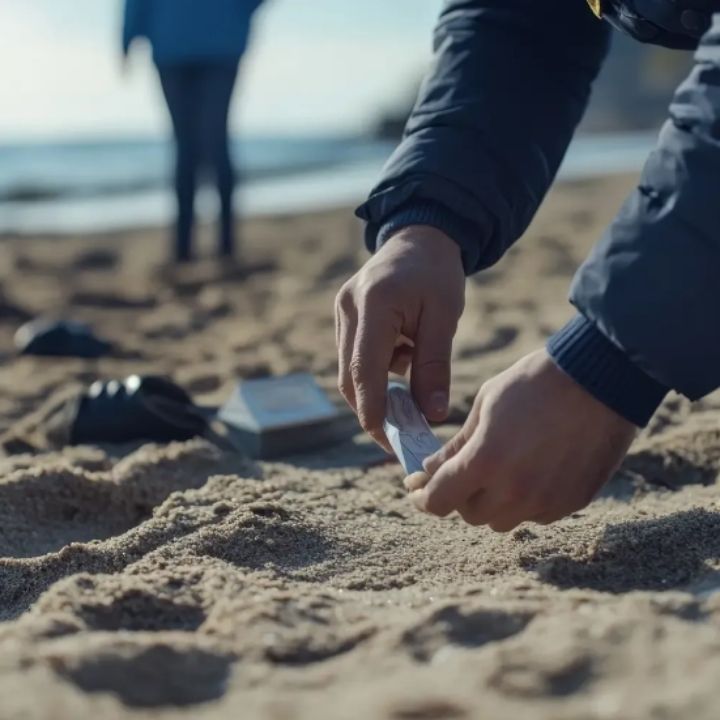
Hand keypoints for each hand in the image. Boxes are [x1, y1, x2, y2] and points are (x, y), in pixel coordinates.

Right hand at [335, 226, 464, 448]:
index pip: (365, 371)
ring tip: (415, 381)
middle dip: (374, 409)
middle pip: (350, 376)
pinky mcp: (344, 315)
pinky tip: (406, 354)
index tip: (391, 441)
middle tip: (403, 433)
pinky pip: (356, 354)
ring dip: (380, 386)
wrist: (421, 236)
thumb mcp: (445, 318)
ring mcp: (342, 311)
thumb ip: (435, 367)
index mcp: (375, 304)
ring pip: (352, 368)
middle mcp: (349, 308)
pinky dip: (379, 368)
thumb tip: (433, 415)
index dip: (374, 411)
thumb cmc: (437, 273)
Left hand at [408, 349, 635, 530]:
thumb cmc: (535, 383)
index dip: (423, 498)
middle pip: (470, 515)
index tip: (418, 491)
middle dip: (459, 496)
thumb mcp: (485, 405)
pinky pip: (536, 515)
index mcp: (485, 462)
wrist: (600, 377)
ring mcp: (547, 501)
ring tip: (498, 471)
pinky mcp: (574, 502)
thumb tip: (430, 470)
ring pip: (503, 520)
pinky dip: (524, 501)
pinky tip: (530, 471)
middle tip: (461, 473)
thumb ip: (456, 446)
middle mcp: (515, 491)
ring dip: (492, 503)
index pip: (439, 502)